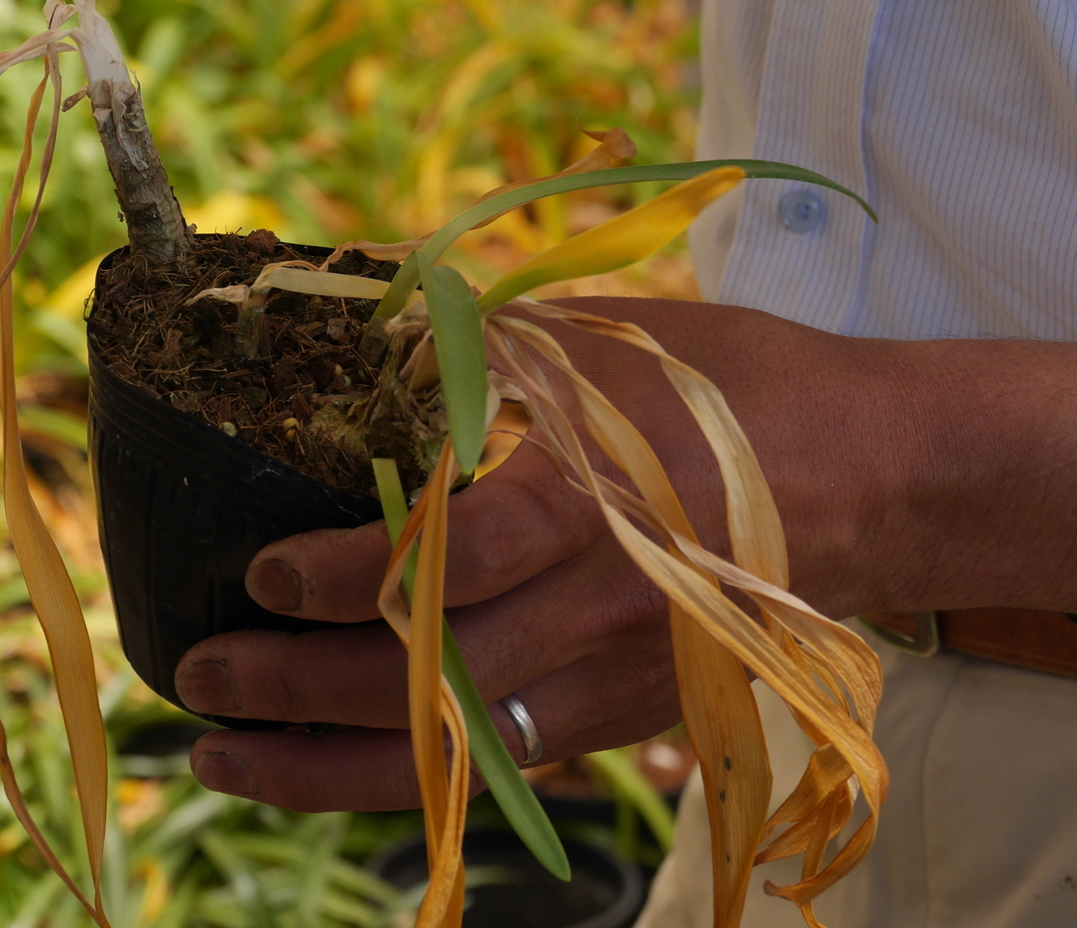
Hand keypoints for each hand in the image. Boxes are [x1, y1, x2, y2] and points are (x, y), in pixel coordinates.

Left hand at [175, 297, 919, 811]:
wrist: (880, 488)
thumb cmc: (741, 394)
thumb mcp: (613, 345)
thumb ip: (482, 344)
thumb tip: (348, 299)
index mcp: (595, 503)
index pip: (455, 563)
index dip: (347, 580)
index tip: (258, 574)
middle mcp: (599, 612)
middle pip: (430, 681)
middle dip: (298, 691)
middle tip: (195, 678)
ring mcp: (614, 683)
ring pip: (453, 754)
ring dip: (324, 766)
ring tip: (220, 759)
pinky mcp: (624, 720)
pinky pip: (495, 765)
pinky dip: (402, 777)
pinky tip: (321, 767)